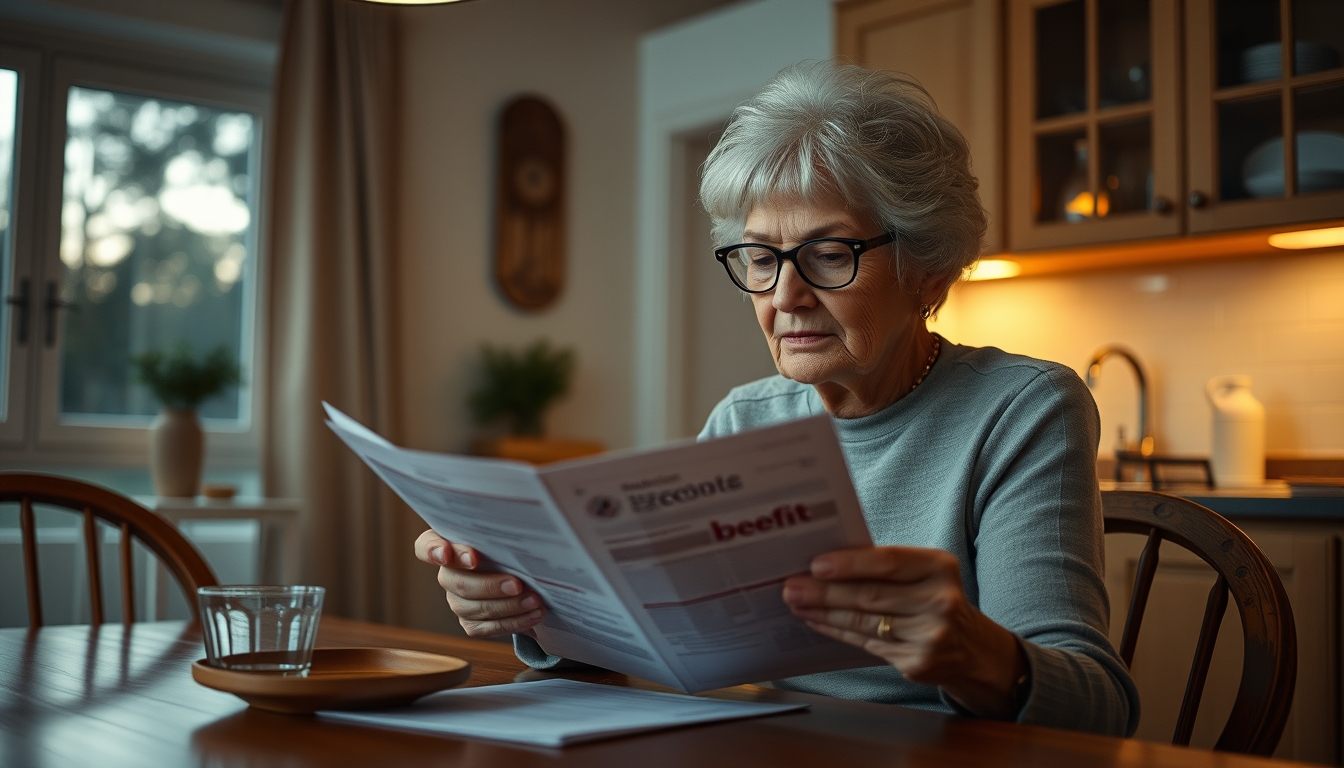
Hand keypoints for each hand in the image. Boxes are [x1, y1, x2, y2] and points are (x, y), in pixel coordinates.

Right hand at [413, 529, 544, 637]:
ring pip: (473, 608)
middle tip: (517, 584)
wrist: (525, 577)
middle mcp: (447, 573)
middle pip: (456, 583)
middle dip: (489, 585)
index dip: (436, 551)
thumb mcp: (505, 536)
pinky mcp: (470, 622)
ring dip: (508, 606)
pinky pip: (487, 627)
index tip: (468, 555)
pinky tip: (534, 614)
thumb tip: (523, 530)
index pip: (425, 547)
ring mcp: (457, 600)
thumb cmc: (511, 548)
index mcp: (447, 543)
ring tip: (534, 600)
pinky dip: (513, 621)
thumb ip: (500, 534)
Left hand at [782, 545, 1026, 718]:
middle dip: (825, 592)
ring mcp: (929, 636)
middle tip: (791, 586)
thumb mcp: (923, 573)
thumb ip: (884, 566)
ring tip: (796, 603)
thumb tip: (824, 563)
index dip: (850, 564)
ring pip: (864, 622)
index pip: (889, 562)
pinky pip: (866, 643)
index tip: (815, 565)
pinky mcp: (917, 663)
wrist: (971, 647)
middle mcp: (940, 601)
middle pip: (870, 595)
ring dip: (824, 613)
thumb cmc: (933, 597)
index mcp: (939, 567)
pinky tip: (816, 622)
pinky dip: (837, 631)